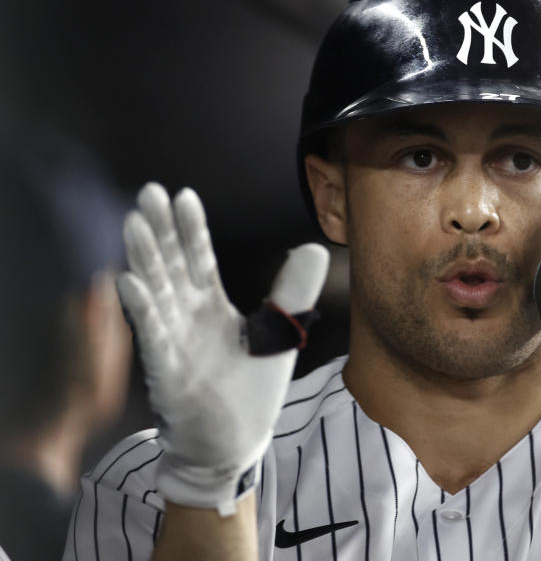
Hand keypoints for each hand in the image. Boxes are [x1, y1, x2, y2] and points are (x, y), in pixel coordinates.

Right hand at [117, 183, 328, 514]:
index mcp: (211, 308)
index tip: (183, 195)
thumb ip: (293, 292)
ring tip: (135, 224)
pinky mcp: (169, 372)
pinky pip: (153, 337)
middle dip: (161, 231)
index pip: (200, 260)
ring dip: (145, 260)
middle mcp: (188, 319)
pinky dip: (142, 310)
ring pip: (158, 294)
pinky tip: (128, 282)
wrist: (232, 445)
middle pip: (172, 266)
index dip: (191, 229)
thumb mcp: (280, 335)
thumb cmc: (247, 392)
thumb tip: (315, 248)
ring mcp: (175, 343)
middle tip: (149, 191)